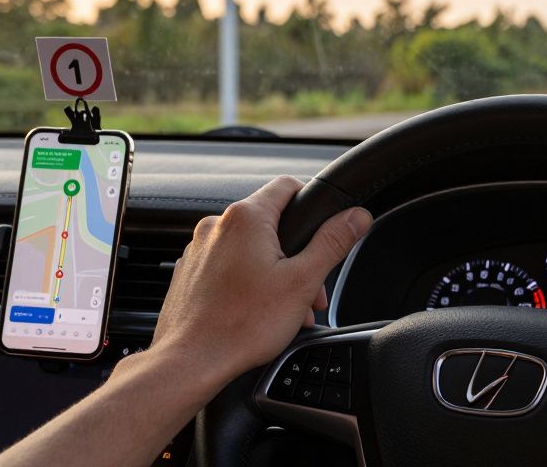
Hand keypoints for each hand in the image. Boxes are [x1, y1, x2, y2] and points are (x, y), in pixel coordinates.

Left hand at [148, 176, 372, 391]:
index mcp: (246, 217)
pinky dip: (247, 282)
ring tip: (285, 309)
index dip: (311, 202)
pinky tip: (257, 312)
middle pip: (270, 224)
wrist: (190, 362)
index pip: (287, 186)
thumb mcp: (302, 281)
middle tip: (310, 289)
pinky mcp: (190, 273)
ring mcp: (199, 249)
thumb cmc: (241, 325)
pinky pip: (227, 266)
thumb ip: (332, 242)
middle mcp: (217, 226)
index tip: (324, 226)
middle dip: (296, 254)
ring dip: (274, 272)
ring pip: (249, 248)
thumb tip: (356, 217)